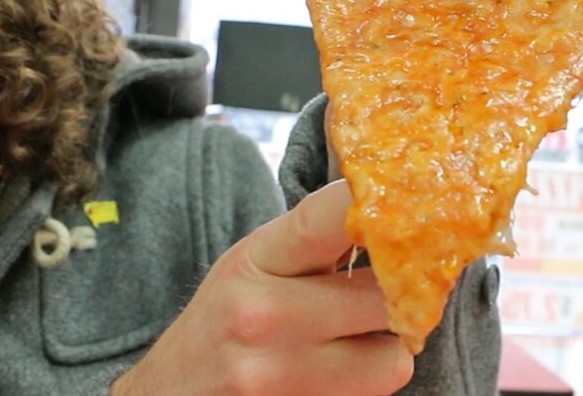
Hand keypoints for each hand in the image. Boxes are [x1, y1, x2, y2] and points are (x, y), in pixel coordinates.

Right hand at [111, 180, 413, 394]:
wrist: (169, 394)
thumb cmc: (222, 319)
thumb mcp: (254, 262)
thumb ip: (315, 238)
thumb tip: (393, 208)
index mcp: (256, 262)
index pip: (332, 217)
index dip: (384, 207)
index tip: (413, 206)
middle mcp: (265, 318)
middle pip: (384, 297)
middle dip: (399, 292)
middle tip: (390, 288)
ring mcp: (279, 377)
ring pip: (392, 362)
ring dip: (388, 350)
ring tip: (360, 339)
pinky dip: (365, 383)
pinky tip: (337, 370)